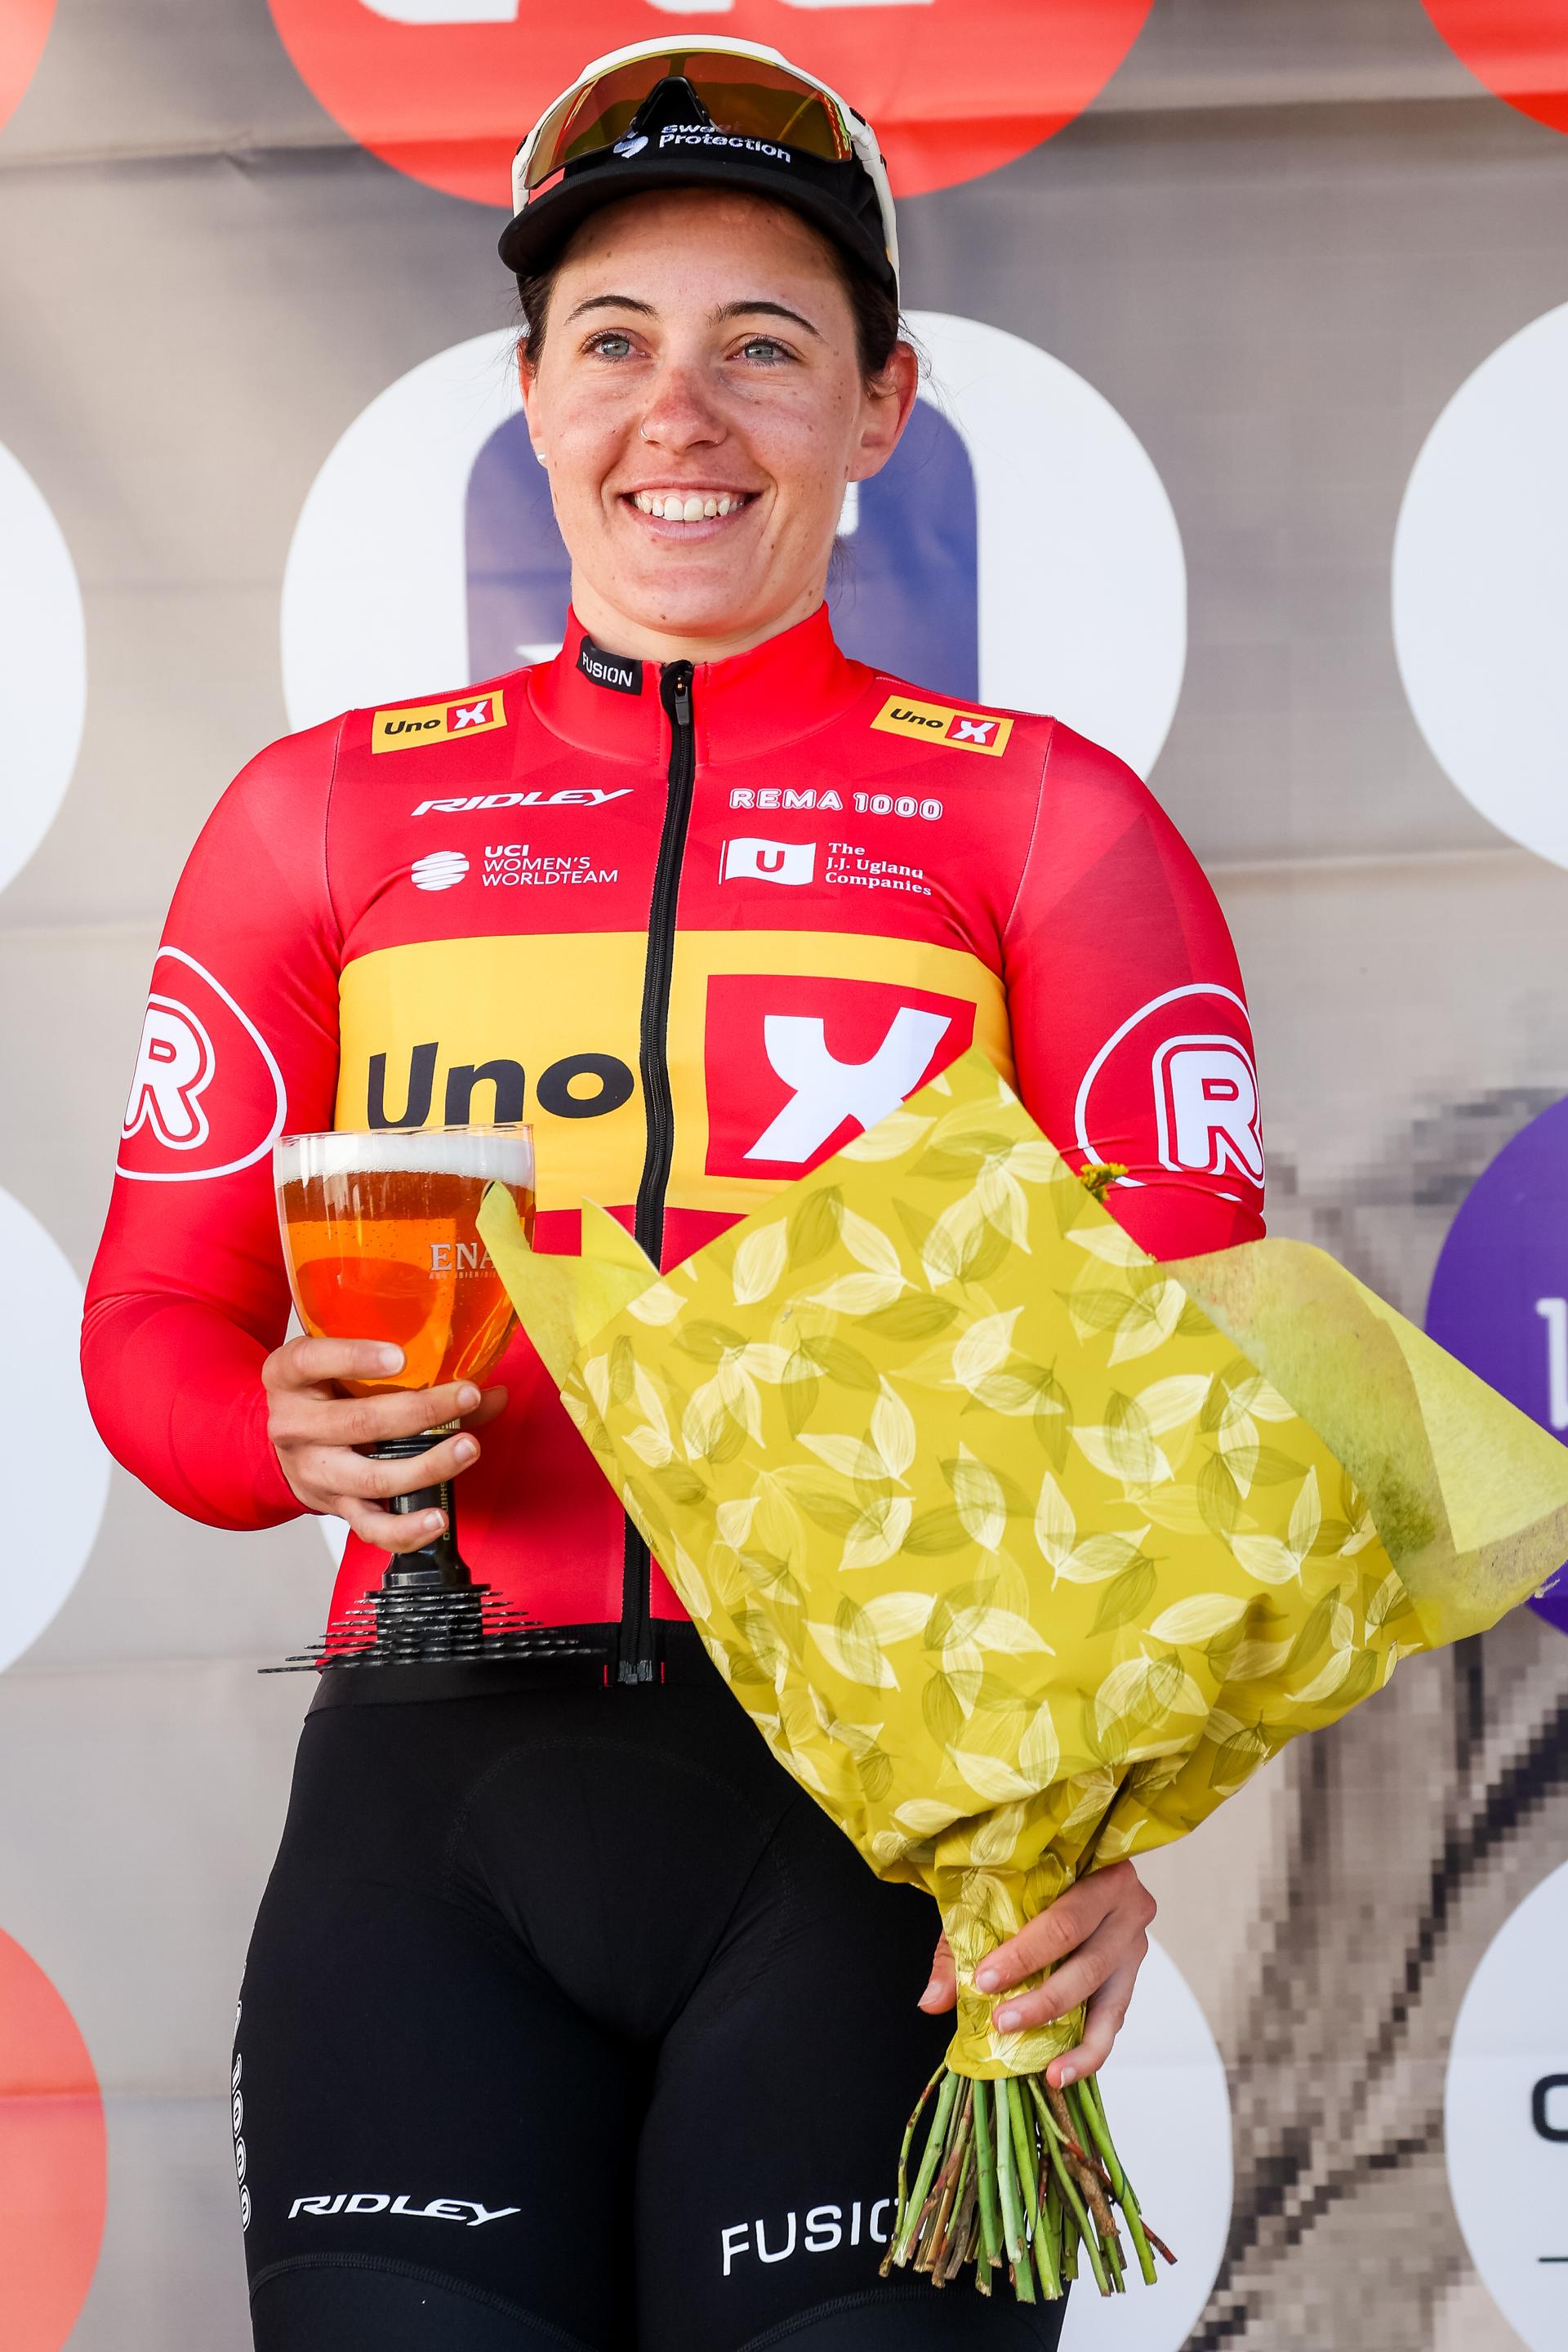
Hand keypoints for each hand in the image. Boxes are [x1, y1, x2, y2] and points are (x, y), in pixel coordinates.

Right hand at [263, 1336, 506, 1552]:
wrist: (287, 1447)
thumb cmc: (325, 1393)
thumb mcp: (344, 1366)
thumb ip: (409, 1370)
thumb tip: (491, 1392)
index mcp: (288, 1376)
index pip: (311, 1361)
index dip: (355, 1358)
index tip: (401, 1357)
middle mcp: (295, 1424)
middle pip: (360, 1422)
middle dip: (421, 1411)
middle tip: (467, 1396)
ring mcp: (314, 1471)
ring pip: (372, 1477)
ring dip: (427, 1466)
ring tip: (467, 1449)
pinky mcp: (334, 1506)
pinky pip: (371, 1527)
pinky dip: (406, 1529)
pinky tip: (438, 1518)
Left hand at [917, 1859, 1155, 2087]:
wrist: (1072, 1859)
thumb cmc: (1030, 1872)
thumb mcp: (995, 1892)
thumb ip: (962, 1944)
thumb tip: (933, 2001)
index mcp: (1099, 1872)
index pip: (1062, 1923)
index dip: (1024, 1955)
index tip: (984, 1980)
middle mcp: (1126, 1907)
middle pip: (1087, 1963)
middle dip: (1042, 1999)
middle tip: (1002, 2021)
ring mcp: (1133, 1944)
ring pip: (1108, 2000)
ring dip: (1072, 2039)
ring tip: (1045, 2070)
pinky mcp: (1130, 1975)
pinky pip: (1115, 2020)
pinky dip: (1089, 2051)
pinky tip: (1061, 2073)